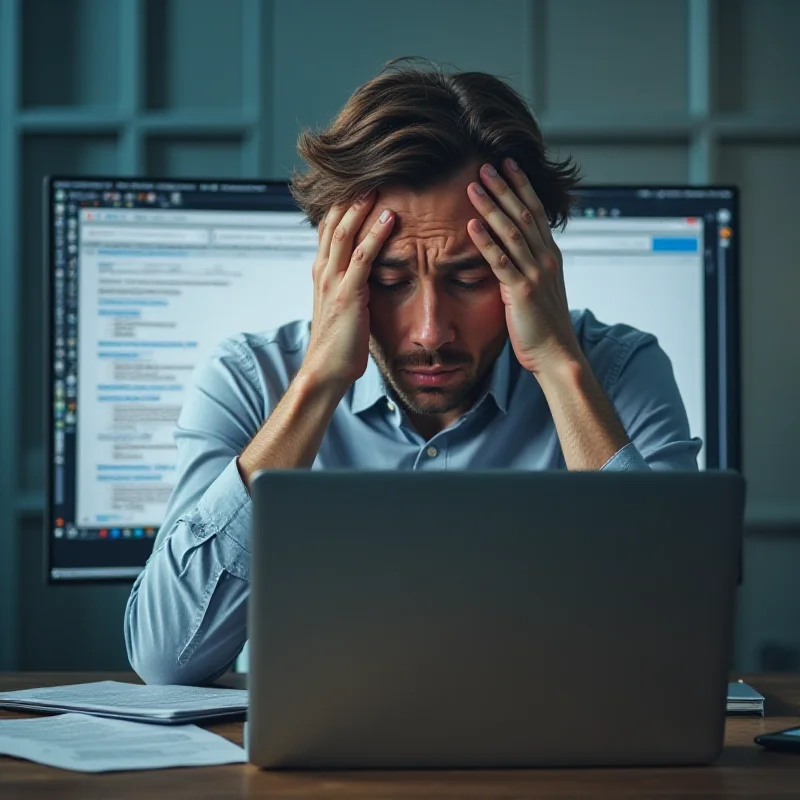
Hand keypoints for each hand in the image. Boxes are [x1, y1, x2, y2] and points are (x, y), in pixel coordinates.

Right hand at [301, 192, 394, 389]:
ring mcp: (333, 281)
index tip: (362, 182)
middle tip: (372, 169)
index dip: (343, 203)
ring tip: (382, 181)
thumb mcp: (342, 308)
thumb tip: (368, 276)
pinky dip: (376, 234)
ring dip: (363, 205)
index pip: (329, 227)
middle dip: (352, 194)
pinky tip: (390, 217)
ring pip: (346, 232)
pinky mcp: (348, 294)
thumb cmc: (338, 345)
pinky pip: (363, 257)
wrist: (325, 371)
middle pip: (334, 221)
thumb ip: (350, 286)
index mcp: (322, 272)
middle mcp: (323, 271)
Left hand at [466, 159, 580, 376]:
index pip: (536, 211)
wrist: (557, 354)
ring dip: (491, 207)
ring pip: (512, 232)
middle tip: (486, 165)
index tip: (508, 164)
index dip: (522, 186)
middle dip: (504, 188)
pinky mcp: (522, 292)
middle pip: (524, 214)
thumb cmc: (544, 325)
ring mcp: (535, 274)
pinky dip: (485, 242)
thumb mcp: (539, 288)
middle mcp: (546, 259)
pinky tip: (471, 226)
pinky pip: (501, 262)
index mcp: (550, 256)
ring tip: (474, 187)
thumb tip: (512, 251)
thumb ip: (528, 267)